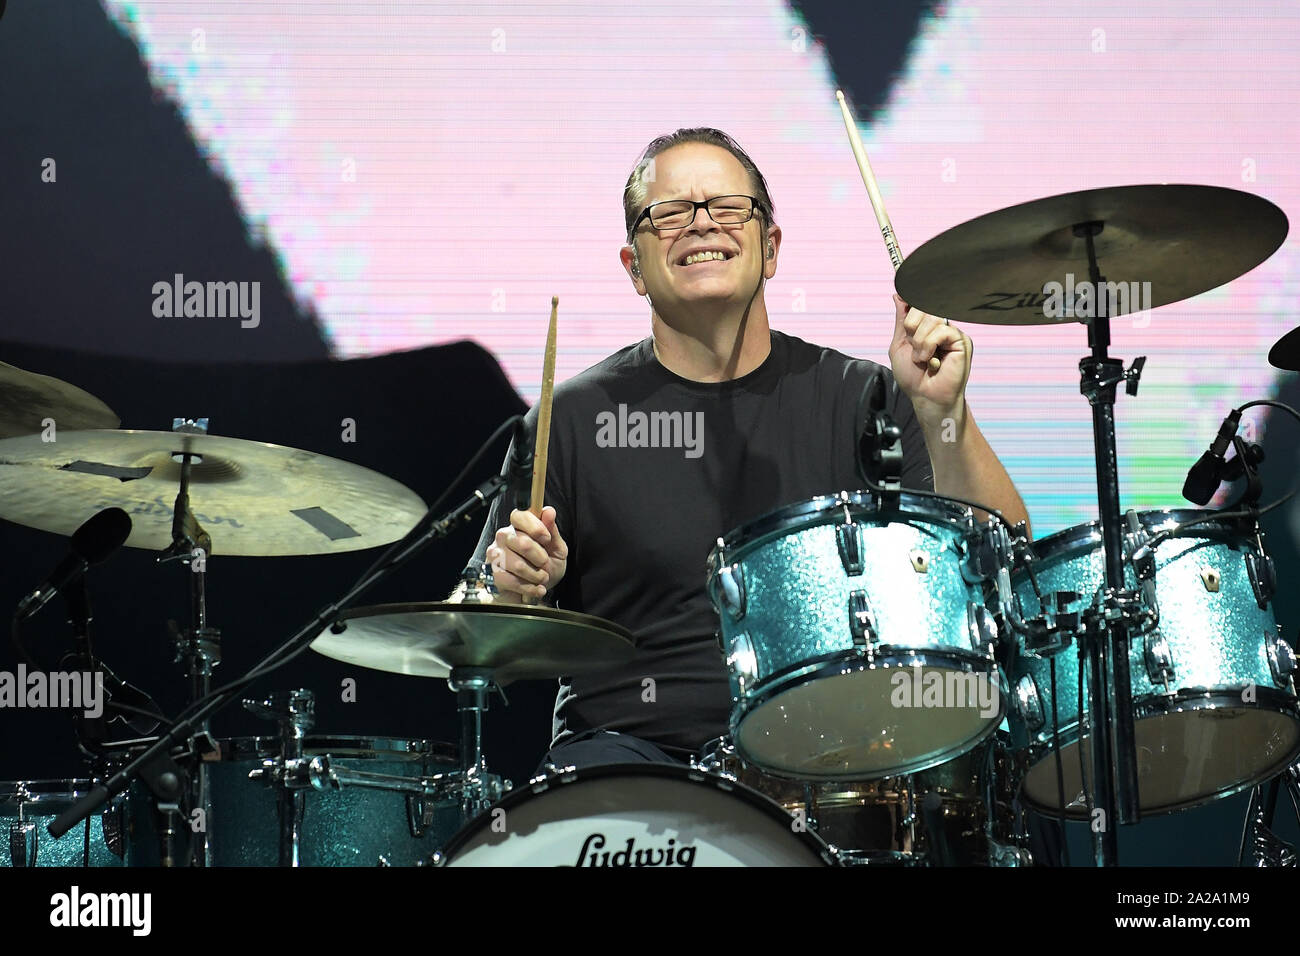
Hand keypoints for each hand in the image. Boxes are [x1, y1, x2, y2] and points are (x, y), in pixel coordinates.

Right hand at [485, 506, 567, 601]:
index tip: (546, 539)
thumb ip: (552, 530)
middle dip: (541, 558)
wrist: (533, 592)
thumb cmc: (544, 567)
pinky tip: (535, 588)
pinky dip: (529, 588)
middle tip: (544, 563)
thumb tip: (549, 511)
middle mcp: (504, 536)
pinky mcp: (492, 573)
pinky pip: (512, 581)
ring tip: (541, 578)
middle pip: (523, 543)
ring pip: (518, 565)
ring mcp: (495, 554)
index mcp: (519, 525)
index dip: (535, 527)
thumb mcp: (556, 548)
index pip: (520, 515)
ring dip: (536, 575)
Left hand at [887, 293, 971, 425]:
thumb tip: (898, 295)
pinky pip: (942, 330)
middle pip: (924, 306)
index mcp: (927, 326)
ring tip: (922, 359)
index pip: (919, 303)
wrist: (925, 397)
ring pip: (932, 318)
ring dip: (920, 342)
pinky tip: (932, 361)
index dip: (910, 305)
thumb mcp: (899, 345)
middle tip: (913, 347)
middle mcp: (941, 326)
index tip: (905, 310)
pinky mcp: (961, 341)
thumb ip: (901, 320)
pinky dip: (930, 345)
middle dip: (911, 327)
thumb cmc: (913, 377)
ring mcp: (952, 332)